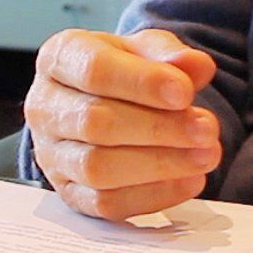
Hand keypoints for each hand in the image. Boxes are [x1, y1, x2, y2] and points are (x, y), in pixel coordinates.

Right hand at [25, 28, 222, 220]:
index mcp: (59, 58)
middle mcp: (44, 107)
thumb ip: (169, 54)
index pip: (94, 70)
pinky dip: (153, 195)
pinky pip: (106, 203)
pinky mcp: (68, 193)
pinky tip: (190, 180)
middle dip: (158, 128)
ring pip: (97, 168)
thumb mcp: (146, 49)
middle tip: (207, 129)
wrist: (104, 100)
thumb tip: (195, 66)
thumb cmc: (123, 71)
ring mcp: (51, 155)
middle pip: (96, 122)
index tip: (185, 92)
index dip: (142, 83)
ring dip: (159, 164)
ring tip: (206, 155)